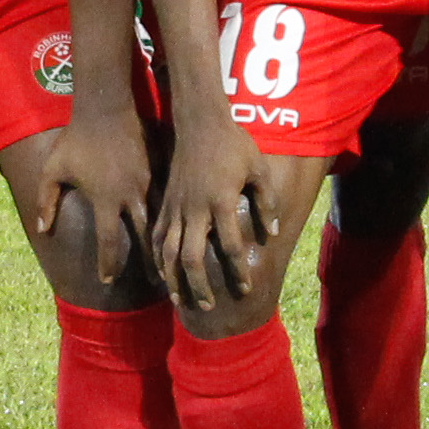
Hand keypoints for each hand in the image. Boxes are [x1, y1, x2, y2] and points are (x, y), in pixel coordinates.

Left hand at [19, 97, 153, 290]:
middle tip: (155, 282)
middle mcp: (130, 195)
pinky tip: (173, 226)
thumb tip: (43, 230)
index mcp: (106, 199)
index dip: (109, 263)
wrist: (105, 106)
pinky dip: (168, 215)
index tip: (107, 280)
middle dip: (149, 261)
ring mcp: (147, 181)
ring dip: (162, 240)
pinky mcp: (157, 169)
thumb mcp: (54, 170)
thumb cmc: (76, 139)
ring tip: (166, 259)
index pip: (110, 241)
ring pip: (159, 218)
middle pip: (144, 236)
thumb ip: (47, 201)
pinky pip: (164, 197)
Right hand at [156, 116, 274, 323]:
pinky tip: (163, 276)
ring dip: (174, 279)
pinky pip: (157, 237)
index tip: (245, 289)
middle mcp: (195, 208)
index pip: (230, 245)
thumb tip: (271, 234)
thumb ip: (266, 202)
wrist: (199, 122)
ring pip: (168, 252)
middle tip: (207, 306)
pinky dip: (158, 259)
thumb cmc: (234, 144)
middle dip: (199, 285)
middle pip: (191, 257)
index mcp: (221, 201)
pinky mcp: (164, 203)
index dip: (237, 271)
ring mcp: (176, 206)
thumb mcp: (259, 169)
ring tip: (180, 300)